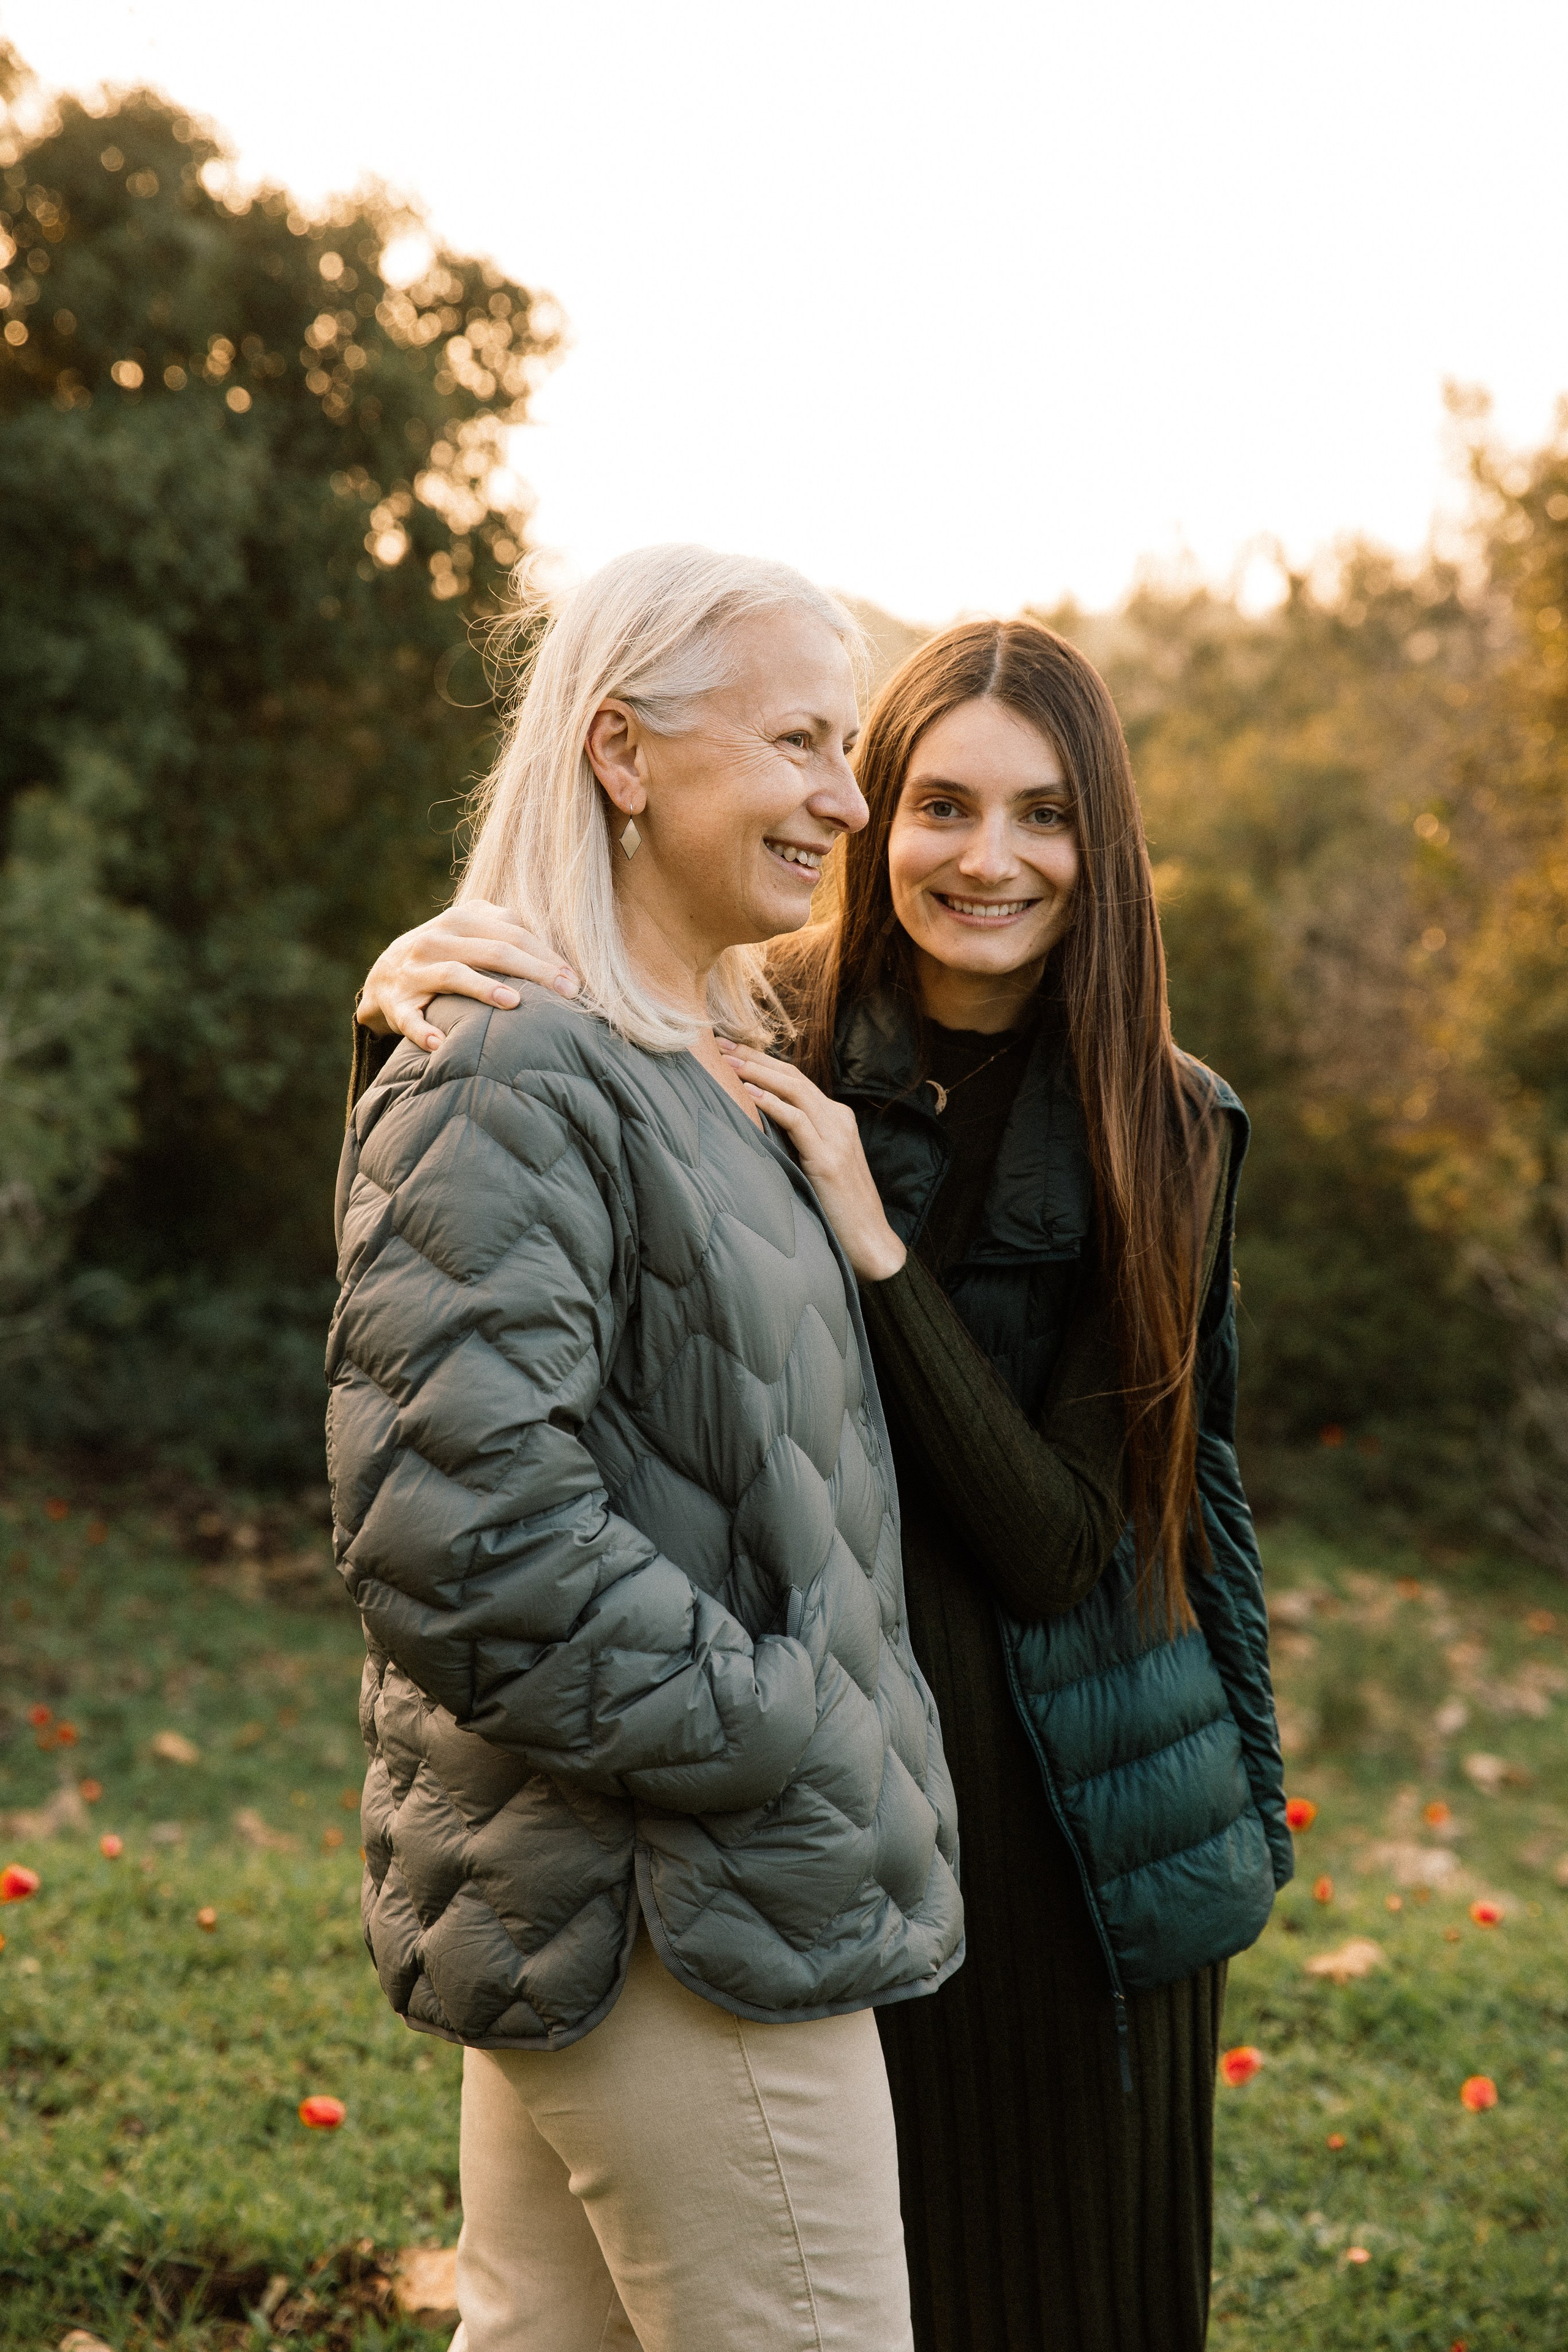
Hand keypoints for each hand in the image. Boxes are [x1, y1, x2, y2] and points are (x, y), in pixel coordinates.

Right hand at [357, 902, 580, 1051]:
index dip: (547, 955)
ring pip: (454, 974)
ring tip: (514, 1003)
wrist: (382, 977)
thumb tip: (562, 959)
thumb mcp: (470, 933)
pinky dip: (424, 1031)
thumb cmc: (445, 955)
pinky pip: (410, 1018)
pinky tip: (441, 1044)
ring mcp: (414, 971)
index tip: (574, 980)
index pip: (513, 933)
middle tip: (567, 993)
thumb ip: (507, 932)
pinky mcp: (397, 1003)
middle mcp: (436, 940)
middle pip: (493, 951)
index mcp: (461, 919)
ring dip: (484, 989)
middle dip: (535, 971)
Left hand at [718, 1045, 907, 1283]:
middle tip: (720, 1043)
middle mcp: (839, 1120)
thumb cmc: (838, 1209)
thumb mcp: (817, 1165)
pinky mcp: (828, 1160)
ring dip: (758, 1073)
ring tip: (727, 1061)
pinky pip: (797, 1121)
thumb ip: (796, 1141)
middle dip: (754, 1058)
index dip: (763, 1061)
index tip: (731, 1049)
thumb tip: (755, 1127)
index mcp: (837, 1119)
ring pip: (794, 1091)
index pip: (795, 1080)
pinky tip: (748, 1094)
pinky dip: (771, 1104)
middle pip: (793, 1077)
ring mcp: (836, 1138)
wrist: (870, 1242)